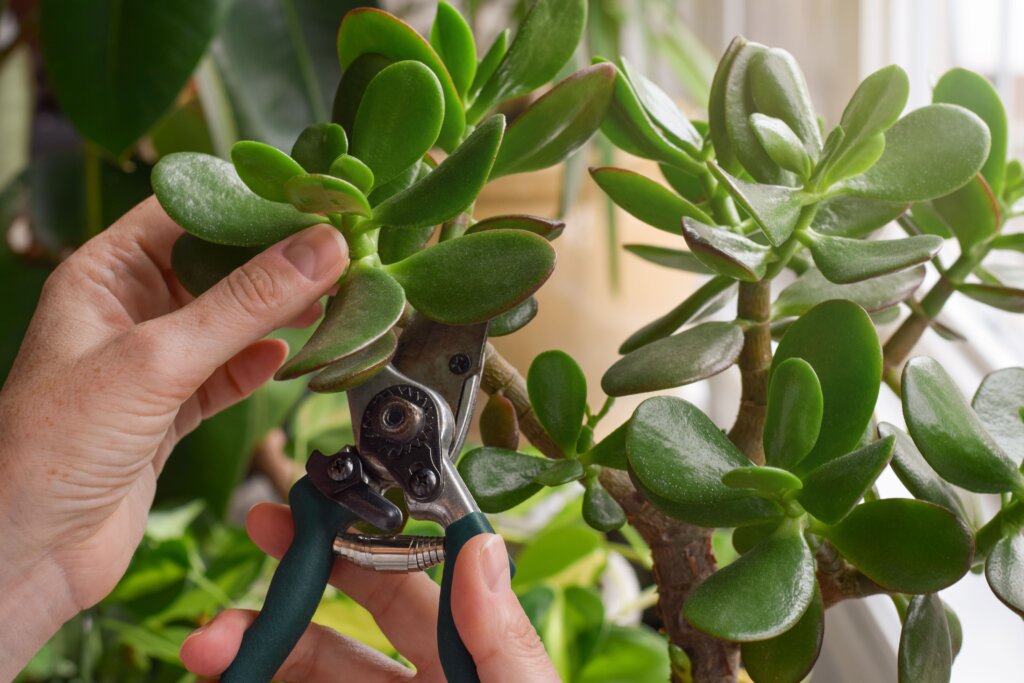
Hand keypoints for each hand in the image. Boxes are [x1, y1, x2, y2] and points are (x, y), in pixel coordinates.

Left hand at [0, 197, 347, 675]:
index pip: (185, 213)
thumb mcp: (158, 358)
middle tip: (341, 252)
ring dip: (279, 314)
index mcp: (102, 275)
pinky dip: (263, 365)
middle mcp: (128, 312)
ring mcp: (152, 363)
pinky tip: (294, 356)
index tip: (315, 202)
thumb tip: (322, 249)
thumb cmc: (58, 446)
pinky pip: (230, 373)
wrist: (30, 554)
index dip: (248, 202)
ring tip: (335, 299)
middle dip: (275, 261)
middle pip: (215, 266)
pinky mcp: (172, 411)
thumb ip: (246, 303)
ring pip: (230, 323)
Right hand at [181, 503, 558, 681]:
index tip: (317, 507)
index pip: (409, 590)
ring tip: (209, 646)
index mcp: (470, 668)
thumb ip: (502, 636)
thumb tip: (480, 541)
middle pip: (343, 631)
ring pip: (307, 680)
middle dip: (292, 587)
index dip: (359, 542)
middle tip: (252, 542)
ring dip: (256, 654)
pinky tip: (231, 679)